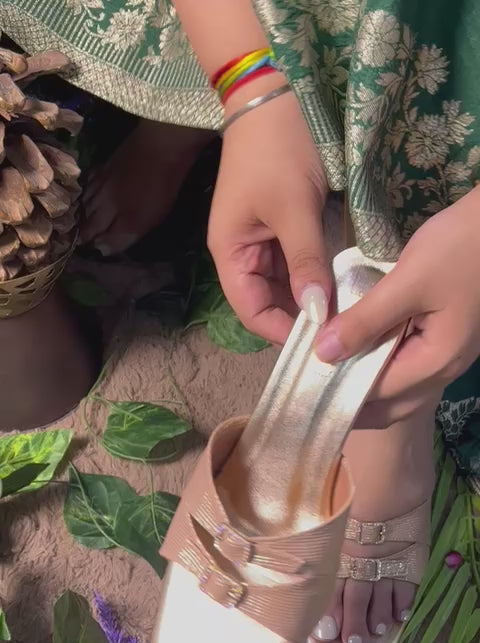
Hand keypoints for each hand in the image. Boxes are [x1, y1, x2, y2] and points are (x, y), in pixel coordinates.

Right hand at [208, 83, 330, 343]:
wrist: (273, 101)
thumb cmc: (276, 153)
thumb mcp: (294, 209)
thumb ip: (306, 262)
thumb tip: (319, 313)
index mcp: (230, 255)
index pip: (251, 311)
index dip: (280, 332)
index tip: (318, 344)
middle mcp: (242, 257)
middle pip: (268, 305)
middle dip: (299, 320)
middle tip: (339, 334)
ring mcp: (261, 246)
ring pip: (284, 289)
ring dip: (310, 302)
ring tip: (344, 315)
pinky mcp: (281, 234)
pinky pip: (296, 269)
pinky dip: (315, 280)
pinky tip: (340, 288)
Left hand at [315, 187, 479, 426]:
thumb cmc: (461, 246)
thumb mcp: (407, 281)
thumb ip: (365, 320)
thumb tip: (322, 354)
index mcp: (435, 362)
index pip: (376, 396)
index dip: (338, 395)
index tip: (303, 386)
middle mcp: (444, 369)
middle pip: (391, 406)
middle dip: (351, 405)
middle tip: (310, 390)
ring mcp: (448, 355)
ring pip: (400, 389)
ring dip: (366, 389)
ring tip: (327, 375)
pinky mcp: (446, 337)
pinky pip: (408, 367)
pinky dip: (380, 368)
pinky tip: (358, 352)